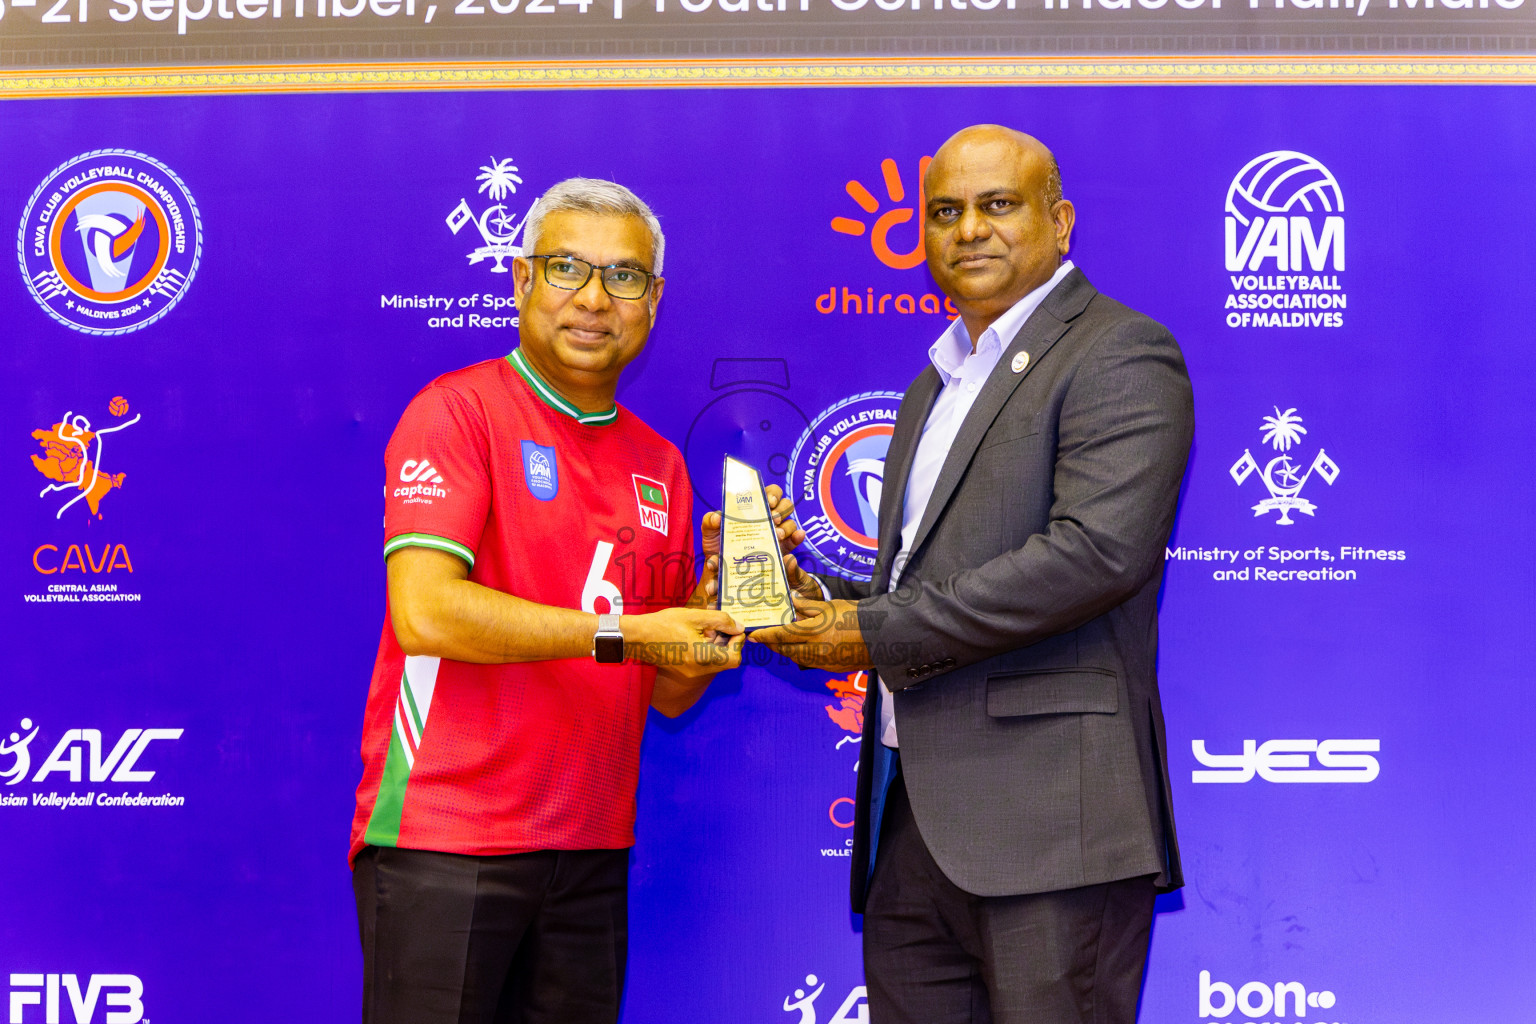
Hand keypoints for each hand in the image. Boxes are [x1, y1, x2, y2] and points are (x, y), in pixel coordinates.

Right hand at [624, 607, 744, 678]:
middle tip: (719, 627)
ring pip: (717, 663)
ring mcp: (692, 674)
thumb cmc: (664, 624)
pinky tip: (698, 637)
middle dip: (728, 643)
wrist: (638, 638)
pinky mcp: (687, 673)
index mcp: (702, 657)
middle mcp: (699, 670)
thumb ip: (719, 620)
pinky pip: (706, 665)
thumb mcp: (694, 616)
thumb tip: (738, 627)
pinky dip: (708, 652)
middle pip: (727, 662)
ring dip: (718, 647)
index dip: (737, 643)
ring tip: (706, 631)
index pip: (734, 658)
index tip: (732, 629)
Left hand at [699, 484, 818, 602]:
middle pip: (785, 505)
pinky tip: (798, 536)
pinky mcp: (782, 550)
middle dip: (781, 510)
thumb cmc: (717, 546)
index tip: (769, 502)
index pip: (769, 493)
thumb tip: (717, 518)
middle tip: (773, 520)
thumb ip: (709, 522)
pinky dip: (798, 537)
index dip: (772, 493)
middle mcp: (767, 519)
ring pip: (791, 522)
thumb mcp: (710, 532)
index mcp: (753, 509)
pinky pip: (795, 541)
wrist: (722, 572)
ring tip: (778, 535)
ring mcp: (776, 534)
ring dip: (787, 526)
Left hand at [748, 596, 871, 671]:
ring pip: (796, 658)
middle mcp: (815, 649)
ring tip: (781, 643)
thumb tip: (792, 600)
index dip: (765, 635)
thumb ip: (807, 606)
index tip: (753, 635)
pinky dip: (801, 656)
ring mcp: (823, 661)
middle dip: (772, 645)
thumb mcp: (829, 606)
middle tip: (764, 639)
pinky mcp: (831, 668)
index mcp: (813, 631)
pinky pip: (810, 663)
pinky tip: (802, 649)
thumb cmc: (856, 615)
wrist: (881, 636)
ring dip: (786, 651)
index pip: (781, 634)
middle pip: (785, 650)